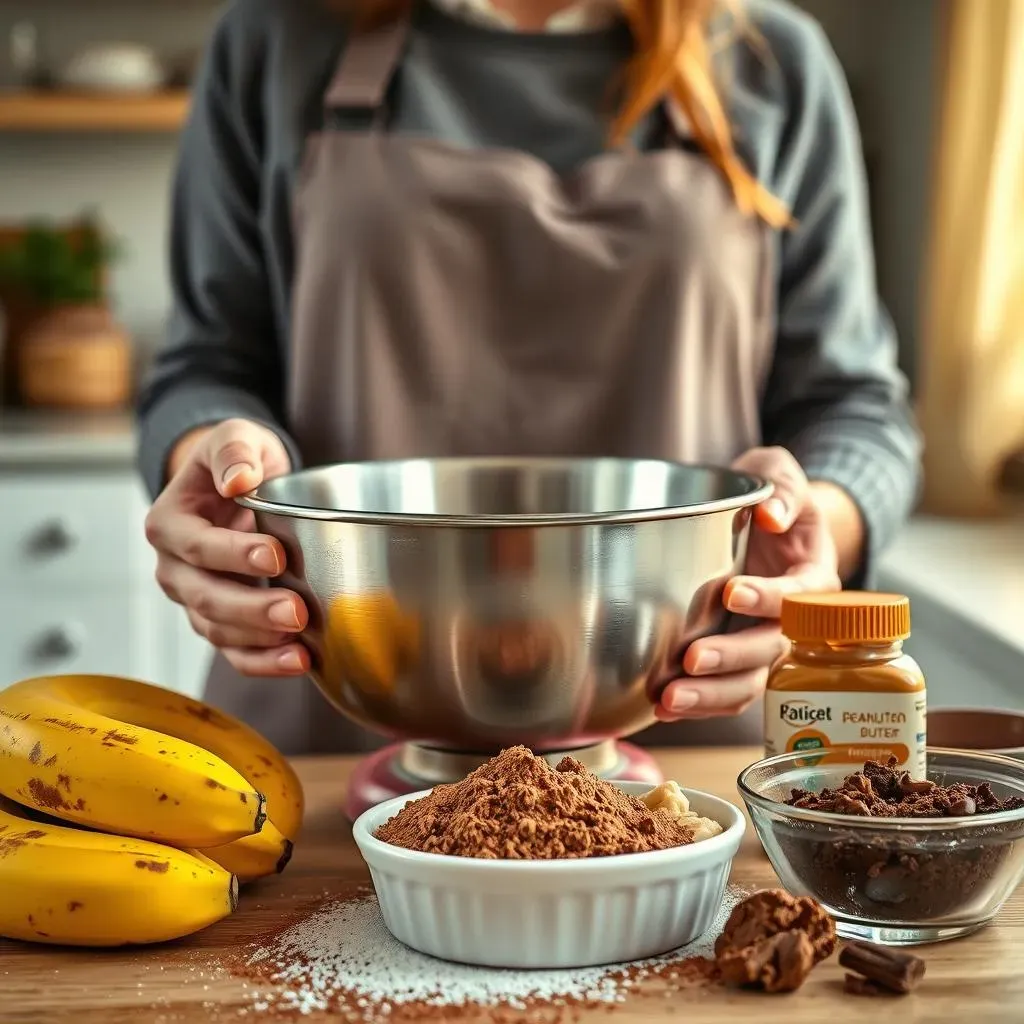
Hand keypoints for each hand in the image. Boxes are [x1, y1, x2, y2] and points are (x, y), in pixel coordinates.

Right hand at [144, 419, 310, 676]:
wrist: (242, 486)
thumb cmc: (237, 461)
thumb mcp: (235, 436)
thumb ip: (235, 449)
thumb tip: (238, 478)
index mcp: (169, 523)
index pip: (197, 546)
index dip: (234, 555)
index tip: (276, 556)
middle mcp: (175, 568)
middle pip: (206, 597)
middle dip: (251, 609)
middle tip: (295, 612)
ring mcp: (196, 599)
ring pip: (218, 631)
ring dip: (260, 642)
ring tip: (300, 646)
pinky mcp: (221, 623)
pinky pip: (236, 651)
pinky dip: (264, 662)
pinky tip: (299, 662)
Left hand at [656, 446, 841, 722]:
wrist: (765, 522)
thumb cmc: (772, 497)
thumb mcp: (780, 472)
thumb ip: (782, 486)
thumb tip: (772, 515)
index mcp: (814, 576)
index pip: (800, 594)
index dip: (769, 597)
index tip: (730, 592)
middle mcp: (796, 620)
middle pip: (773, 649)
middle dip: (732, 657)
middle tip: (692, 659)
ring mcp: (766, 644)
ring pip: (750, 682)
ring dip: (711, 695)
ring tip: (669, 700)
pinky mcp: (739, 659)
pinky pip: (726, 691)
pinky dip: (699, 703)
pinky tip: (661, 707)